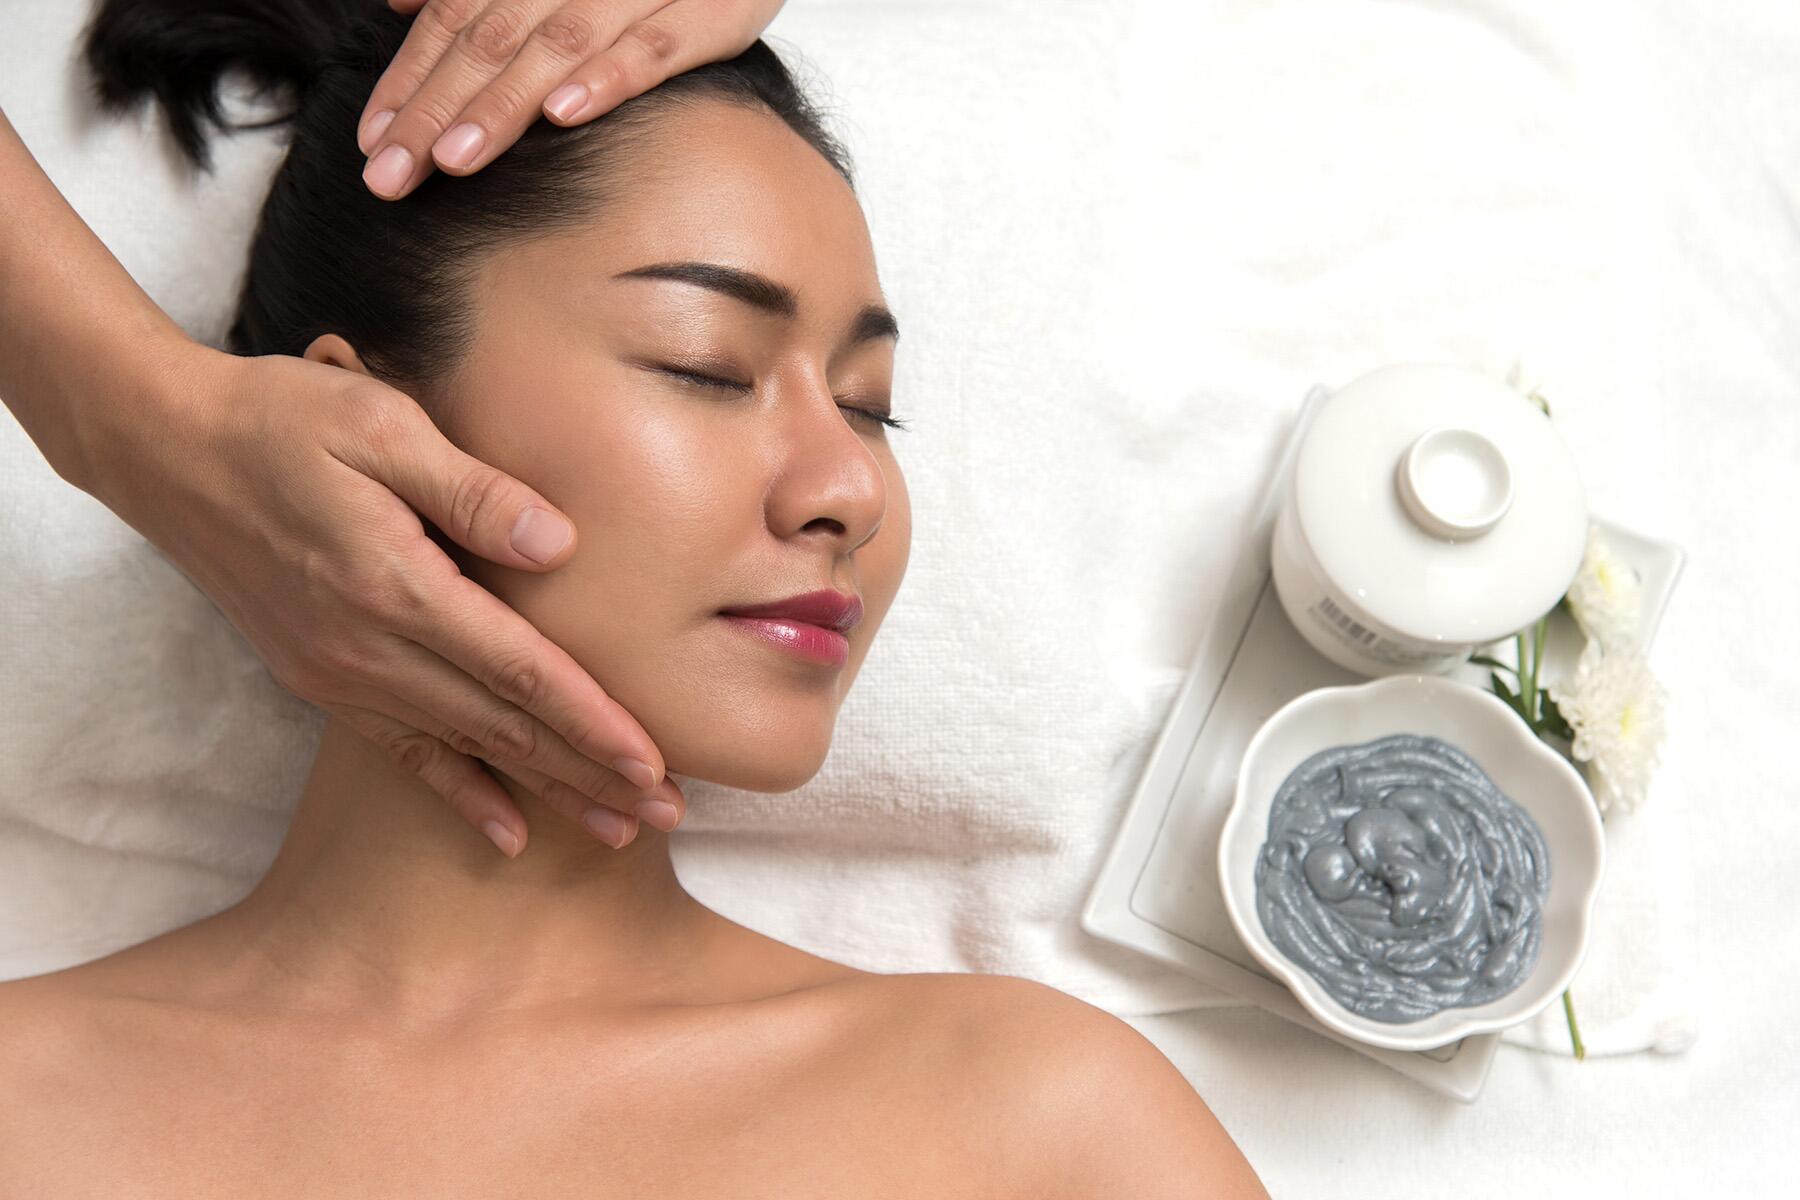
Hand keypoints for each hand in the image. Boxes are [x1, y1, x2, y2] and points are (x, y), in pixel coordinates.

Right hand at [87, 339, 686, 856]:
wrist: (165, 450)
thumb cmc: (281, 420)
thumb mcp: (379, 424)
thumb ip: (472, 489)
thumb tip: (558, 547)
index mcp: (395, 587)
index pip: (519, 671)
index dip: (592, 722)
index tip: (652, 764)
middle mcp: (367, 649)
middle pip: (504, 728)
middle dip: (590, 774)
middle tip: (666, 813)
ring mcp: (339, 674)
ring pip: (466, 751)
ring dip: (546, 792)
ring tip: (616, 831)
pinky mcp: (320, 680)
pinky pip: (405, 751)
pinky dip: (460, 794)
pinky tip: (507, 832)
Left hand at [357, 0, 787, 199]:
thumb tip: (403, 0)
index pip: (456, 20)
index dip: (411, 79)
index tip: (373, 141)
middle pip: (491, 39)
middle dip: (435, 109)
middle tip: (392, 175)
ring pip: (558, 46)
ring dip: (503, 103)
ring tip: (457, 159)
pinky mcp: (711, 12)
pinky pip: (655, 49)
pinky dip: (609, 78)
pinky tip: (565, 114)